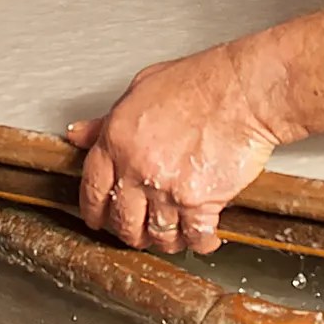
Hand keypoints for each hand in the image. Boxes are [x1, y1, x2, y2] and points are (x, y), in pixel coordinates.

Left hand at [65, 43, 282, 255]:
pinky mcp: (200, 202)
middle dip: (129, 230)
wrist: (243, 90)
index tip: (98, 217)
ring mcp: (167, 189)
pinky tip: (203, 238)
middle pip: (122, 220)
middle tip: (137, 230)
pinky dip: (200, 242)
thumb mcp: (143, 86)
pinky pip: (194, 237)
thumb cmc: (202, 81)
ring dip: (164, 239)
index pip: (92, 187)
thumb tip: (80, 134)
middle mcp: (137, 168)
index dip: (93, 208)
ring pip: (157, 234)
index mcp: (118, 139)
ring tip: (172, 236)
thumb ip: (107, 119)